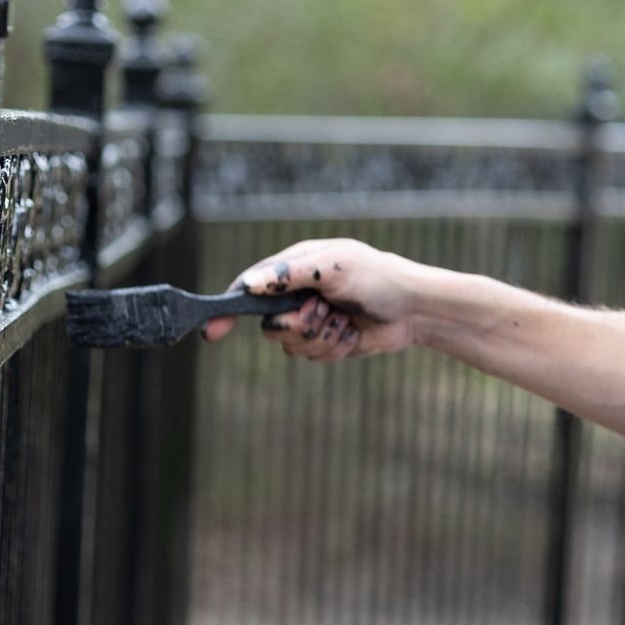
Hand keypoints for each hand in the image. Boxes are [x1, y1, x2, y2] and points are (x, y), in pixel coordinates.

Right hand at [202, 237, 428, 356]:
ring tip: (344, 321)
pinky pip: (313, 357)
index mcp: (293, 269)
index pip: (249, 288)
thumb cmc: (376, 278)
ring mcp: (310, 320)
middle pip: (270, 326)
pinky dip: (335, 349)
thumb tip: (250, 284)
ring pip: (292, 346)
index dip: (229, 310)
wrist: (412, 309)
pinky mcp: (325, 342)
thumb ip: (290, 274)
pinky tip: (352, 334)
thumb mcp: (334, 267)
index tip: (213, 331)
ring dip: (322, 338)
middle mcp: (297, 295)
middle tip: (325, 311)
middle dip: (300, 325)